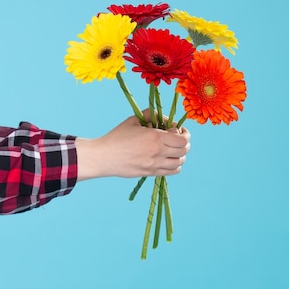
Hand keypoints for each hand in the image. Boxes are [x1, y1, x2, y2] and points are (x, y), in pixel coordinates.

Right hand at [75, 113, 190, 180]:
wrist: (104, 157)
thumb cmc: (117, 137)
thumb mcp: (133, 120)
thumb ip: (151, 115)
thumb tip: (165, 118)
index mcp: (155, 137)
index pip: (182, 139)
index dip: (184, 133)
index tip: (178, 130)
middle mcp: (158, 152)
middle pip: (184, 150)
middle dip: (185, 143)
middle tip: (178, 139)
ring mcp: (155, 165)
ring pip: (180, 162)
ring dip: (181, 155)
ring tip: (174, 150)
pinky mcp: (150, 173)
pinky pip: (172, 172)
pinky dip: (176, 166)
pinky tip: (169, 160)